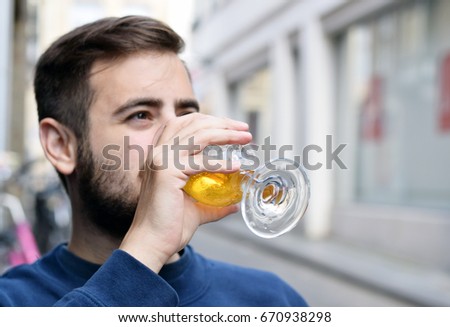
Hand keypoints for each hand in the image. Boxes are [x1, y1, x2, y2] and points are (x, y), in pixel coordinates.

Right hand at [119, 113, 251, 271]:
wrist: (153, 243)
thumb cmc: (170, 226)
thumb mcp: (197, 207)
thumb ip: (214, 202)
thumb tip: (234, 203)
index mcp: (162, 154)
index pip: (187, 123)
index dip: (212, 121)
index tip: (234, 127)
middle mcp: (159, 152)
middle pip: (194, 123)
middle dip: (223, 123)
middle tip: (245, 129)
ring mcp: (161, 160)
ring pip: (199, 135)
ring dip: (226, 134)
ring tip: (246, 138)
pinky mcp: (167, 173)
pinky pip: (200, 162)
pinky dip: (221, 162)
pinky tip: (237, 166)